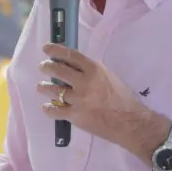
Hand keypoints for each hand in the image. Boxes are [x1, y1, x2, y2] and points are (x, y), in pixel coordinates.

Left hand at [37, 43, 170, 166]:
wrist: (130, 122)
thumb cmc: (124, 99)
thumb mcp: (109, 77)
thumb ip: (92, 72)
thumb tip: (75, 67)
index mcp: (94, 70)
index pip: (70, 55)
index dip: (55, 50)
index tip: (46, 48)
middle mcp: (84, 82)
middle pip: (58, 70)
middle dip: (47, 67)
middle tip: (43, 67)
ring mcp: (78, 99)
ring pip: (53, 90)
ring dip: (44, 87)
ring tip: (41, 87)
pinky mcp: (75, 116)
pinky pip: (55, 111)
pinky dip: (48, 109)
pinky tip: (46, 107)